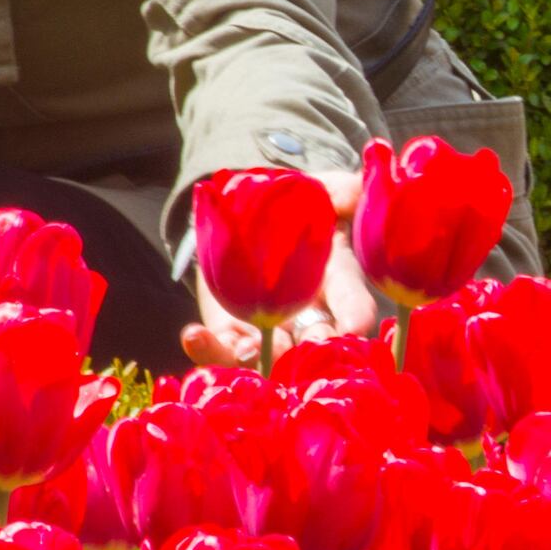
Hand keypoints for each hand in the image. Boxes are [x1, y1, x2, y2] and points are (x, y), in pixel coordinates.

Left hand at [182, 159, 381, 368]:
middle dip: (316, 351)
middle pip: (317, 344)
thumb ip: (340, 189)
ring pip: (272, 360)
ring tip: (249, 352)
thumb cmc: (295, 205)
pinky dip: (209, 350)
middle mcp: (309, 317)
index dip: (357, 314)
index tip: (358, 325)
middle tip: (310, 349)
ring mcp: (271, 332)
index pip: (352, 302)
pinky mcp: (232, 334)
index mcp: (337, 282)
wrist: (249, 219)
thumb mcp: (320, 190)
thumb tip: (357, 188)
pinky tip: (192, 336)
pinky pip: (224, 350)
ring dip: (262, 361)